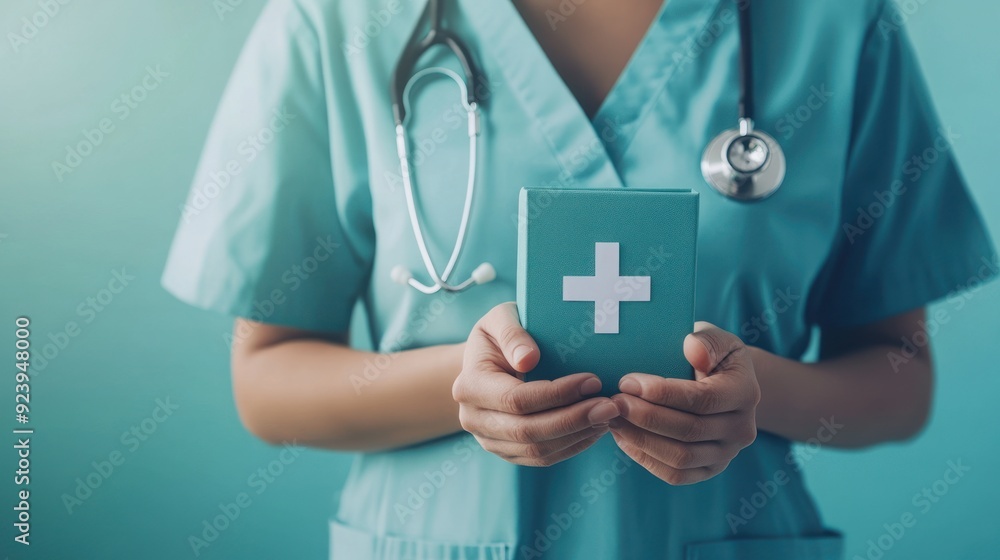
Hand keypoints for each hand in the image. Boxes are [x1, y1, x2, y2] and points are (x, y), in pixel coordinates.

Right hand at [452, 302, 620, 465]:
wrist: (486, 360)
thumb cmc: (499, 334)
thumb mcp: (501, 319)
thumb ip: (512, 333)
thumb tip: (529, 359)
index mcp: (469, 385)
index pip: (518, 400)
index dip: (557, 394)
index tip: (592, 381)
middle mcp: (473, 419)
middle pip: (528, 431)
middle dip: (574, 420)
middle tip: (610, 406)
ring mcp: (489, 440)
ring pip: (537, 451)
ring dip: (577, 436)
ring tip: (607, 416)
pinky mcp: (506, 451)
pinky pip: (541, 458)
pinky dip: (572, 446)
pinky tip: (594, 428)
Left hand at [609, 322, 759, 484]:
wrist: (721, 381)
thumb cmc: (710, 354)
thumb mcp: (713, 337)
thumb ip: (705, 340)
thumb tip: (693, 350)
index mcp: (745, 393)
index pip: (701, 400)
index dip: (661, 393)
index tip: (627, 381)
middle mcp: (742, 429)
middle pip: (689, 431)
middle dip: (645, 417)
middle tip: (614, 402)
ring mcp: (727, 454)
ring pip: (681, 458)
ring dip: (641, 440)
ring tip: (613, 419)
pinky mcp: (709, 469)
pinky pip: (676, 475)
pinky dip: (646, 459)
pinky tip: (623, 438)